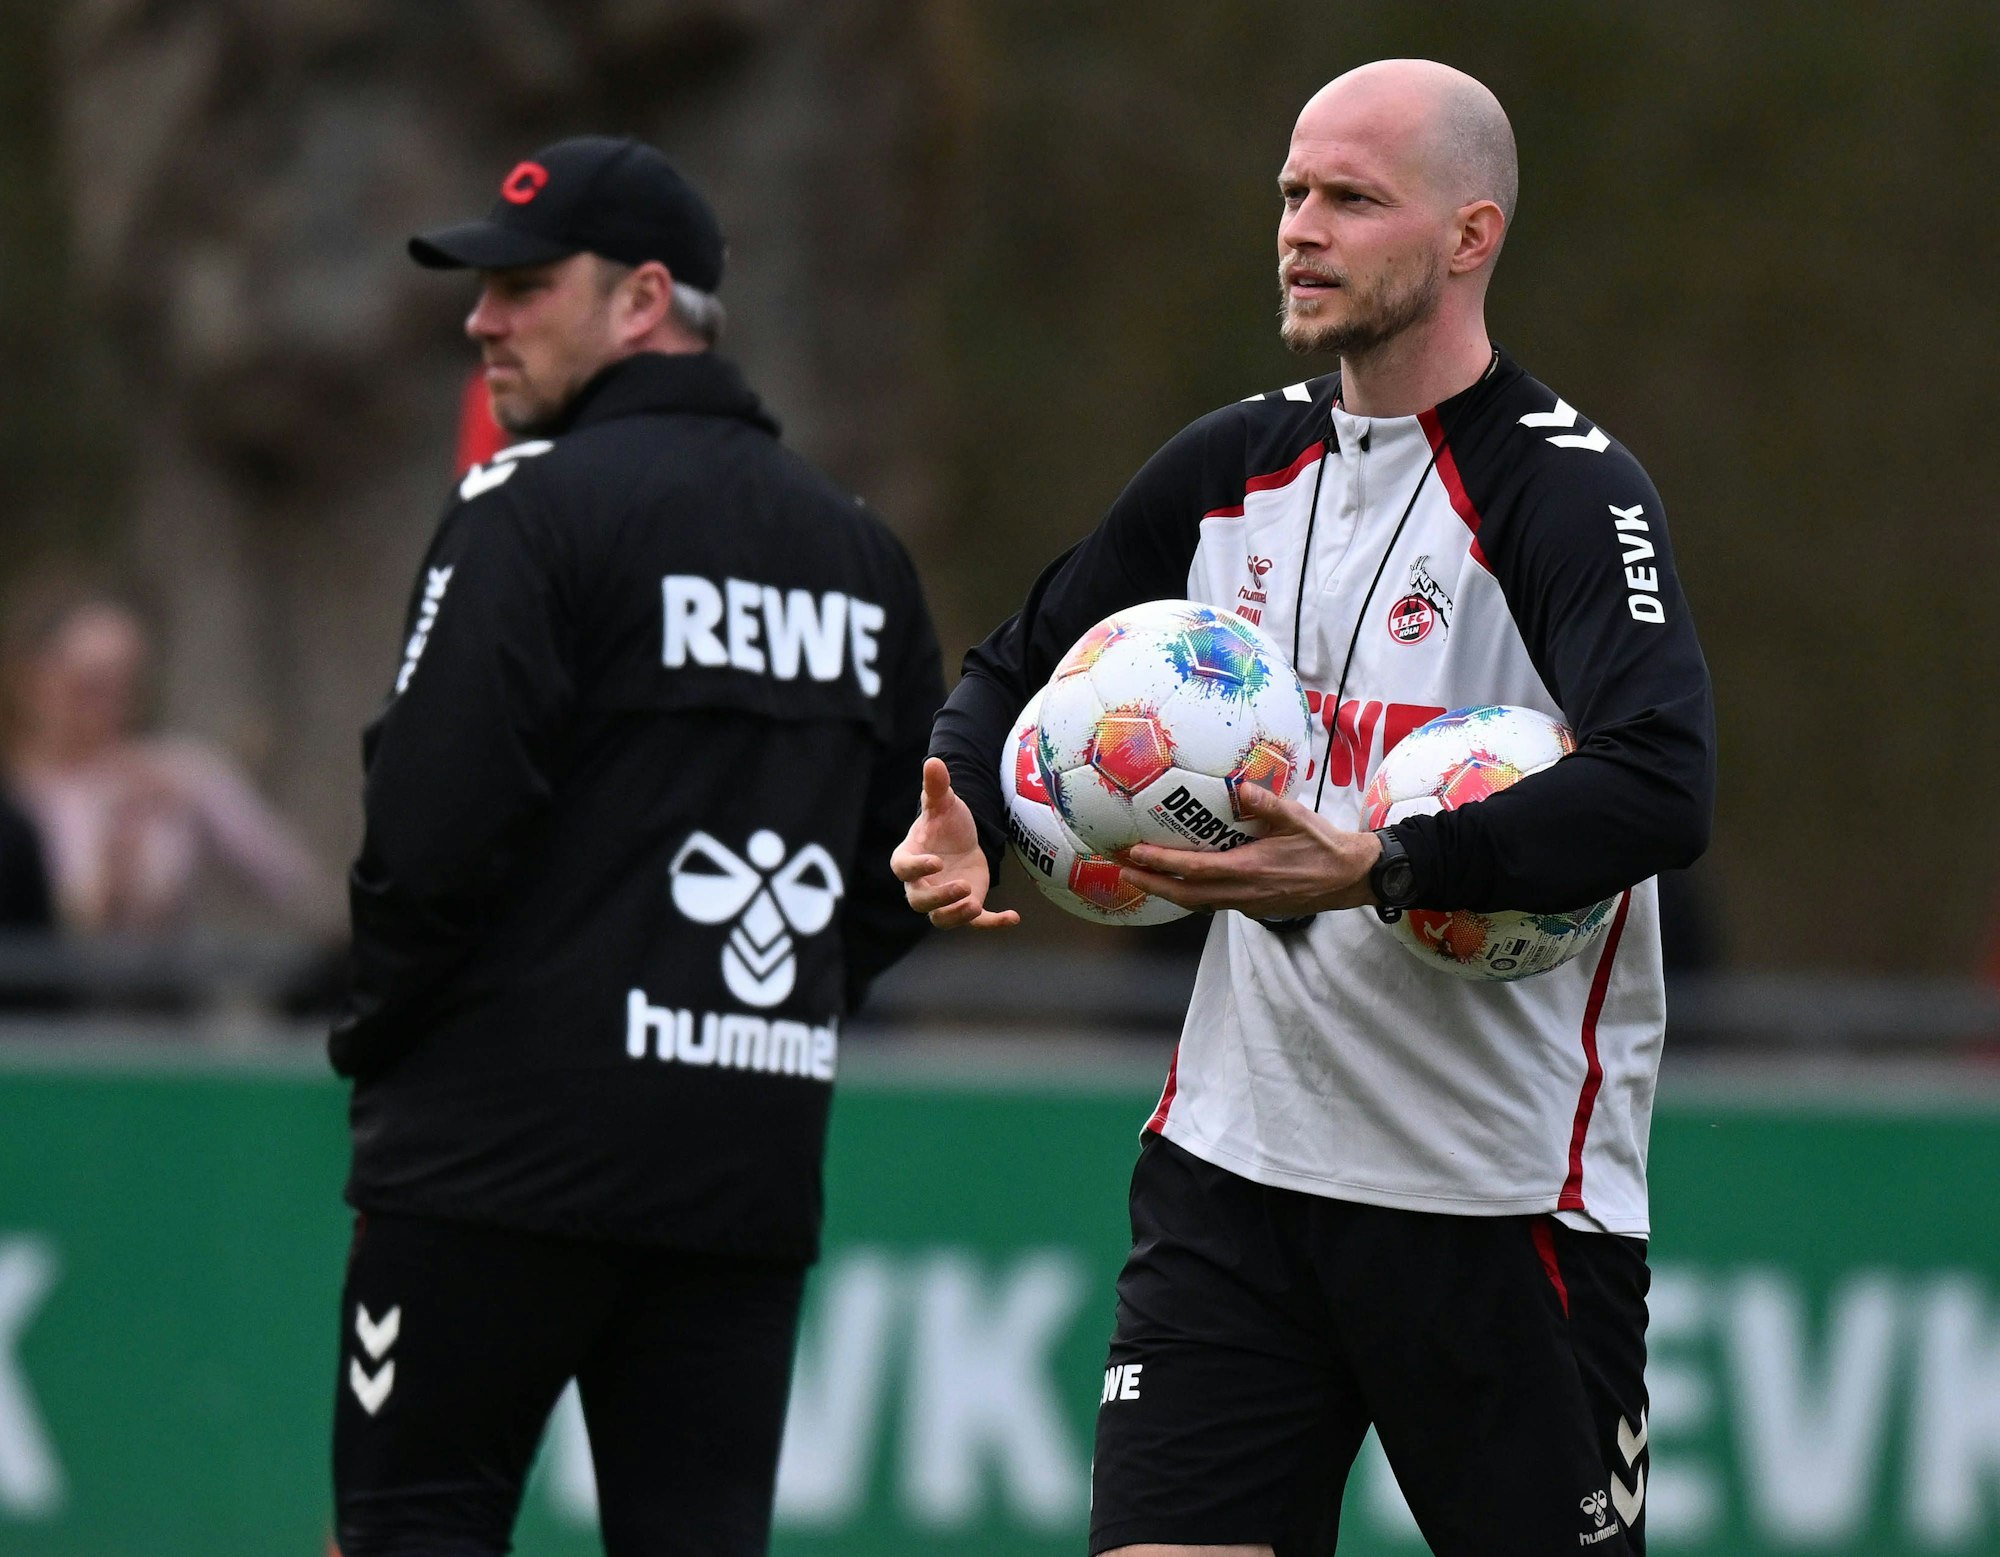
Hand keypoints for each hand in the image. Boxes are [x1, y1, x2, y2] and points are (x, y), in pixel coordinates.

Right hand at [890, 758, 1020, 929]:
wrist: (963, 838)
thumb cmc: (946, 821)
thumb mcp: (945, 802)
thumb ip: (937, 786)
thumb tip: (934, 761)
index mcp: (909, 857)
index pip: (903, 867)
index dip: (916, 867)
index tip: (935, 861)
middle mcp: (921, 883)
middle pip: (920, 901)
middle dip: (939, 898)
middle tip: (962, 888)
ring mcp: (944, 898)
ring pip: (941, 918)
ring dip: (956, 915)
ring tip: (975, 905)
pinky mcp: (967, 905)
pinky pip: (976, 921)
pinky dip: (993, 923)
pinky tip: (1014, 917)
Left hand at [1115, 782, 1381, 917]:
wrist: (1350, 878)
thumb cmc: (1325, 846)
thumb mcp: (1299, 819)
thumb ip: (1267, 804)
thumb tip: (1239, 787)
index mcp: (1250, 870)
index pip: (1196, 870)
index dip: (1162, 864)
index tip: (1135, 854)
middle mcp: (1243, 893)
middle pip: (1186, 896)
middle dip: (1152, 884)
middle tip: (1122, 870)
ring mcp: (1248, 905)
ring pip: (1198, 903)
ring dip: (1168, 892)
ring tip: (1142, 877)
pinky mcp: (1254, 908)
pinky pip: (1214, 903)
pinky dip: (1191, 895)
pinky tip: (1181, 882)